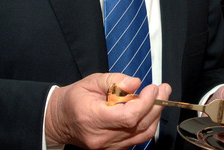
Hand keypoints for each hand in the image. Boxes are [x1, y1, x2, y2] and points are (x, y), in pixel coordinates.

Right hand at [45, 73, 170, 148]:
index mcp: (92, 118)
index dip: (145, 102)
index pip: (127, 116)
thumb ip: (114, 80)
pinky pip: (137, 138)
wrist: (60, 120)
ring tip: (159, 97)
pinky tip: (149, 110)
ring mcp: (108, 146)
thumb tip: (135, 83)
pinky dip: (147, 124)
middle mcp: (101, 136)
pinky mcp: (113, 148)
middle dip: (155, 105)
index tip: (153, 88)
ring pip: (141, 134)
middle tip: (163, 89)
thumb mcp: (91, 81)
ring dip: (155, 115)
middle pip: (138, 125)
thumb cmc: (75, 99)